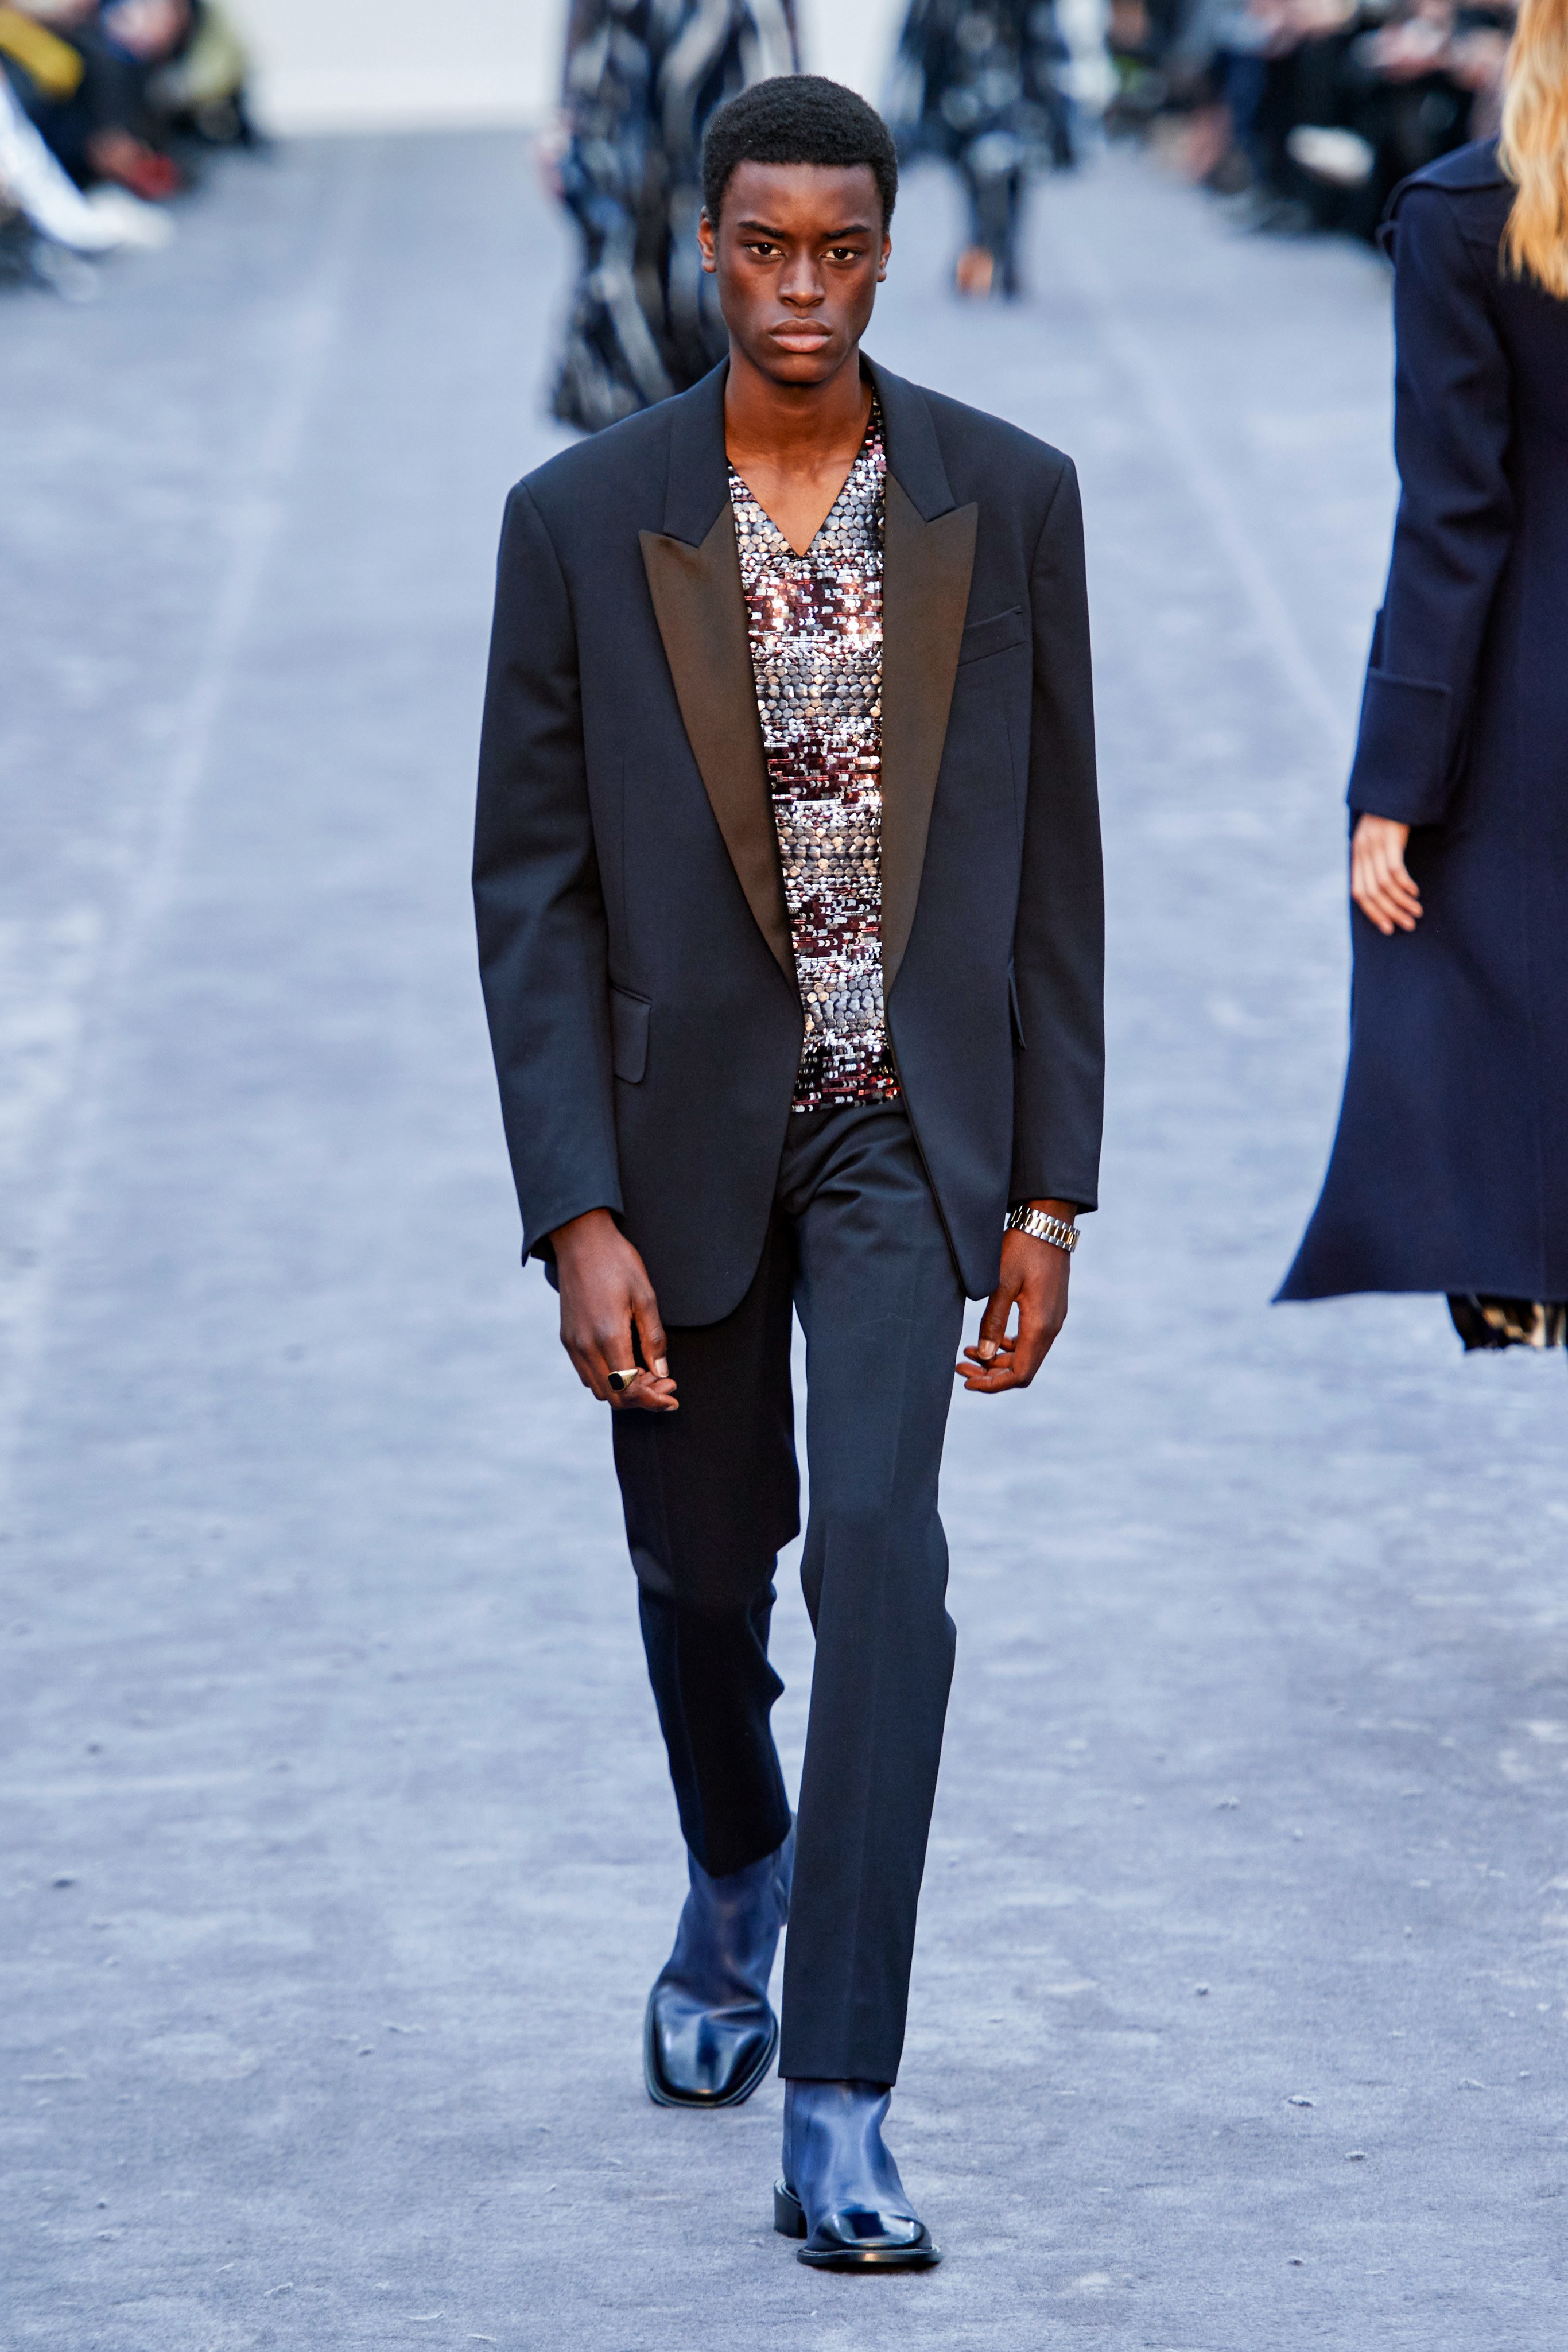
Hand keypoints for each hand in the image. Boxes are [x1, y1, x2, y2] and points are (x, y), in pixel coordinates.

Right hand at [550, 1209, 677, 1410]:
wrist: (581, 1240)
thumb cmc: (617, 1263)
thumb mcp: (645, 1297)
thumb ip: (653, 1339)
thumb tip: (662, 1372)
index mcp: (608, 1336)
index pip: (629, 1389)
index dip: (653, 1398)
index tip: (672, 1391)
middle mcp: (585, 1346)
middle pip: (613, 1397)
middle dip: (642, 1397)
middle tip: (664, 1381)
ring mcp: (573, 1343)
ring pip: (598, 1388)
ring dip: (624, 1389)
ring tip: (646, 1370)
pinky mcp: (567, 1337)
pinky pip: (586, 1372)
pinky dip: (607, 1378)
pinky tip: (626, 1361)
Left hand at [957, 1202, 1073, 1392]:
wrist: (1048, 1223)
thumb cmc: (1022, 1247)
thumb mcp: (1000, 1283)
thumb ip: (992, 1321)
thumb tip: (983, 1355)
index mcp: (1040, 1325)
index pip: (1020, 1373)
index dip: (993, 1384)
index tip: (967, 1381)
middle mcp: (1051, 1327)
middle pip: (1023, 1369)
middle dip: (991, 1373)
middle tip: (960, 1367)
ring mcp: (1053, 1319)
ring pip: (1027, 1355)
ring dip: (998, 1359)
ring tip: (968, 1352)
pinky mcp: (1050, 1310)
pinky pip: (1031, 1340)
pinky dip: (1009, 1346)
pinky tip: (989, 1337)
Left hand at [1351, 813, 1421, 934]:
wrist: (1393, 790)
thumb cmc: (1390, 817)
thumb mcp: (1377, 839)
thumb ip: (1376, 860)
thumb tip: (1385, 887)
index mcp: (1357, 856)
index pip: (1358, 893)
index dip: (1372, 912)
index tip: (1388, 928)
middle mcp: (1362, 852)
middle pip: (1371, 893)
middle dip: (1389, 912)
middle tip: (1408, 925)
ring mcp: (1375, 845)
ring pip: (1384, 885)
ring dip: (1401, 902)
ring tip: (1416, 912)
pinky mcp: (1390, 839)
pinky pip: (1394, 870)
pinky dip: (1404, 885)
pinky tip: (1414, 892)